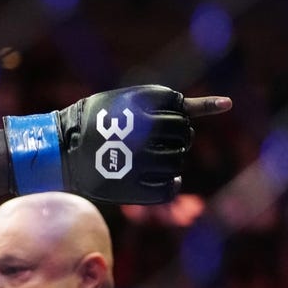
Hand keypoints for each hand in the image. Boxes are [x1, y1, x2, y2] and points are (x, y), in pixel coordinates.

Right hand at [3, 86, 230, 203]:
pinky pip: (169, 188)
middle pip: (183, 132)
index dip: (174, 110)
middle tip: (164, 139)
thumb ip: (165, 102)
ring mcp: (137, 161)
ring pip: (177, 160)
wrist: (60, 151)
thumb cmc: (93, 121)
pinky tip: (164, 178)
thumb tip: (227, 103)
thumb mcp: (122, 100)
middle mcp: (140, 133)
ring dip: (173, 158)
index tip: (160, 117)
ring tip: (158, 157)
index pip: (179, 105)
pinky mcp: (133, 187)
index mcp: (136, 107)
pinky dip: (172, 183)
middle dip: (179, 134)